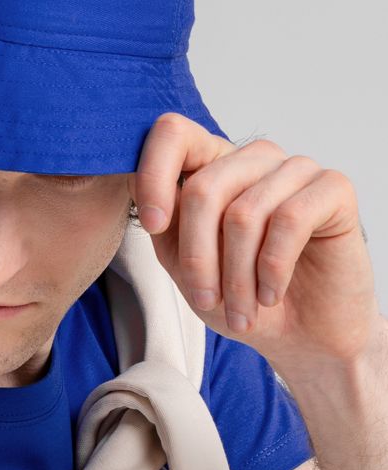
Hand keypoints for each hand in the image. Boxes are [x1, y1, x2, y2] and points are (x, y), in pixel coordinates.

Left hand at [127, 113, 382, 371]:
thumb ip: (162, 223)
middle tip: (205, 300)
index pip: (173, 133)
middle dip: (197, 256)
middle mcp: (253, 158)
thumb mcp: (184, 264)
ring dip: (237, 276)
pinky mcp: (333, 188)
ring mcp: (295, 168)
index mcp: (213, 164)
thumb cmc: (240, 296)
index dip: (153, 174)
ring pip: (244, 212)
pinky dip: (273, 268)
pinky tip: (271, 294)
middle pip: (204, 187)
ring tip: (241, 311)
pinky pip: (290, 220)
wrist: (303, 336)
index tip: (151, 224)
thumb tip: (135, 184)